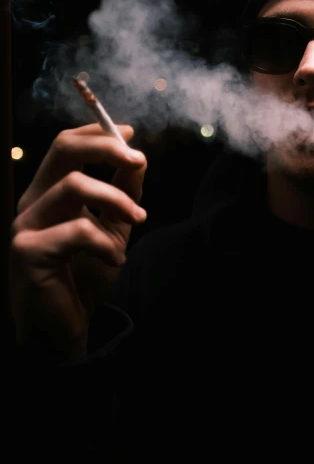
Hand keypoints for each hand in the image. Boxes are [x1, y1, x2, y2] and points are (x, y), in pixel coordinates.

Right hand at [9, 123, 146, 359]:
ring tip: (138, 221)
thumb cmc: (85, 276)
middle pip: (63, 149)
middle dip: (105, 148)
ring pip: (74, 186)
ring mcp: (25, 226)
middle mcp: (32, 202)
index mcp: (49, 192)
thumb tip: (138, 159)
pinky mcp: (27, 252)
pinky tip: (114, 259)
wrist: (64, 330)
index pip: (66, 144)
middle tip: (139, 160)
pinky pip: (77, 230)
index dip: (98, 133)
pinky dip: (105, 242)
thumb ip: (123, 195)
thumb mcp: (112, 229)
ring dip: (116, 200)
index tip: (132, 135)